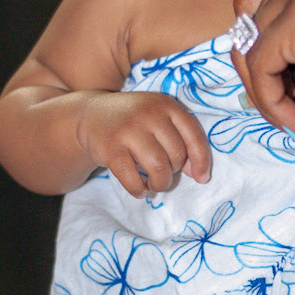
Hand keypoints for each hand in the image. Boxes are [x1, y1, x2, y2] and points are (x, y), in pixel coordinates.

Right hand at [77, 91, 210, 194]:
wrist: (91, 114)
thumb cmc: (135, 122)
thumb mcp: (159, 119)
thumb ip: (181, 140)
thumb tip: (198, 174)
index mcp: (166, 105)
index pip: (194, 136)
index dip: (201, 161)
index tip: (202, 178)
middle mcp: (149, 114)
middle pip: (176, 156)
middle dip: (173, 172)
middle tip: (162, 172)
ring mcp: (128, 130)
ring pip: (158, 168)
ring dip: (159, 184)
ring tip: (153, 184)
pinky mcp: (110, 148)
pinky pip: (132, 179)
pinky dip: (138, 189)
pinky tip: (139, 190)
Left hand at [230, 0, 294, 153]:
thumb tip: (253, 44)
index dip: (267, 44)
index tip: (286, 80)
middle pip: (248, 17)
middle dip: (260, 65)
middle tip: (286, 99)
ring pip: (249, 44)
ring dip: (265, 87)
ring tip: (293, 113)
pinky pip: (260, 67)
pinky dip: (271, 100)